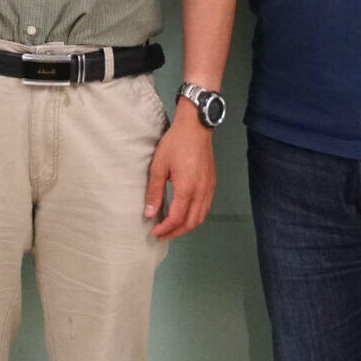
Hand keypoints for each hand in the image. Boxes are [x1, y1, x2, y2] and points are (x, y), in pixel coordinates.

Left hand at [145, 110, 216, 238]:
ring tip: (172, 227)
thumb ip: (154, 192)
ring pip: (200, 217)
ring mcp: (209, 188)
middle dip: (176, 232)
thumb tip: (149, 213)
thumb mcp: (159, 166)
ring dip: (186, 226)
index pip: (177, 218)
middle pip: (191, 223)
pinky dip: (195, 216)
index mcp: (187, 189)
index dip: (165, 229)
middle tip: (162, 234)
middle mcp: (201, 191)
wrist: (195, 127)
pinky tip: (184, 213)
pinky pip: (205, 207)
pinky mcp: (212, 183)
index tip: (154, 231)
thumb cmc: (175, 143)